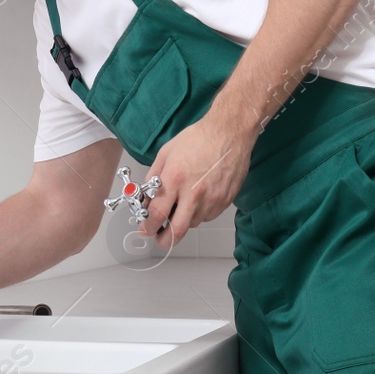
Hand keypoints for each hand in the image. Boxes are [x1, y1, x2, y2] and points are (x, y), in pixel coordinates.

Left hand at [139, 111, 253, 247]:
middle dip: (164, 240)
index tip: (144, 229)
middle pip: (176, 231)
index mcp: (175, 178)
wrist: (229, 133)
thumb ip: (153, 177)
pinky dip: (198, 213)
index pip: (157, 214)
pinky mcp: (224, 201)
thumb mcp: (166, 153)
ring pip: (192, 224)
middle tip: (159, 238)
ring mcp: (212, 199)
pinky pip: (207, 216)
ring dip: (182, 220)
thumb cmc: (198, 139)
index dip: (148, 226)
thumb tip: (147, 197)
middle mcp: (194, 193)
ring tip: (182, 204)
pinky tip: (198, 197)